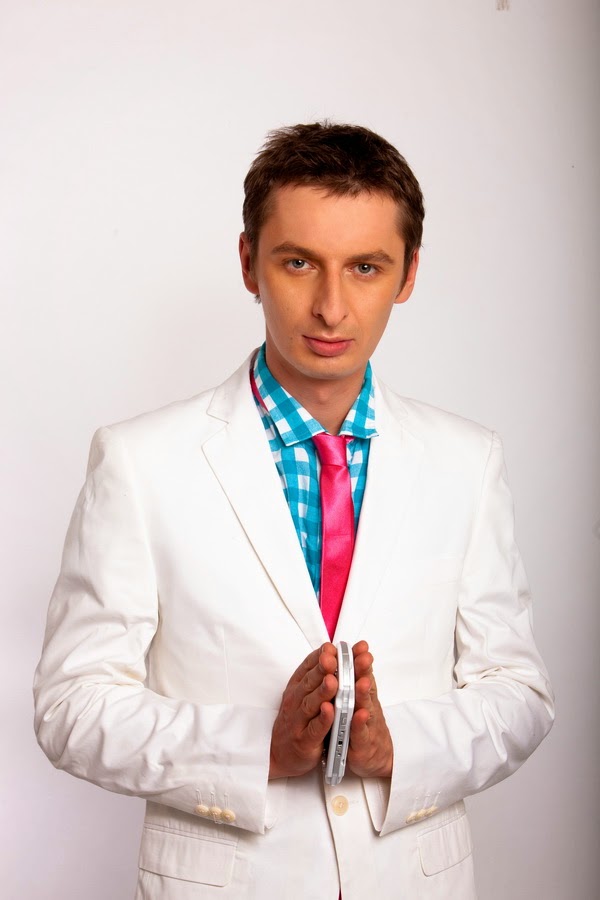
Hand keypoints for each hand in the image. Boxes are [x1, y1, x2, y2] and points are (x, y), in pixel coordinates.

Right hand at [269, 643, 337, 778]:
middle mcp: (295, 702)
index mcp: (296, 688)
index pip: (307, 668)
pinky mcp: (304, 741)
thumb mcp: (302, 695)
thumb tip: (331, 653)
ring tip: (333, 681)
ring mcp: (298, 722)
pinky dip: (323, 720)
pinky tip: (330, 711)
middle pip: (309, 682)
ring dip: (323, 692)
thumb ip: (315, 677)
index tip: (331, 647)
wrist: (278, 755)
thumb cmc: (296, 721)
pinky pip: (314, 729)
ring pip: (311, 704)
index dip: (319, 657)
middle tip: (333, 657)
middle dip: (322, 669)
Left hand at [348, 641, 392, 777]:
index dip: (360, 660)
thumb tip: (353, 653)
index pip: (362, 674)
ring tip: (362, 682)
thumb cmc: (365, 724)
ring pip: (365, 708)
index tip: (360, 646)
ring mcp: (367, 726)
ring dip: (363, 694)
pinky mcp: (363, 746)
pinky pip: (360, 734)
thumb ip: (357, 679)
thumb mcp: (362, 700)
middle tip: (362, 656)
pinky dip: (360, 724)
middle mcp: (368, 707)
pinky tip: (359, 715)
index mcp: (364, 696)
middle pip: (365, 687)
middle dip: (363, 671)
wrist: (379, 758)